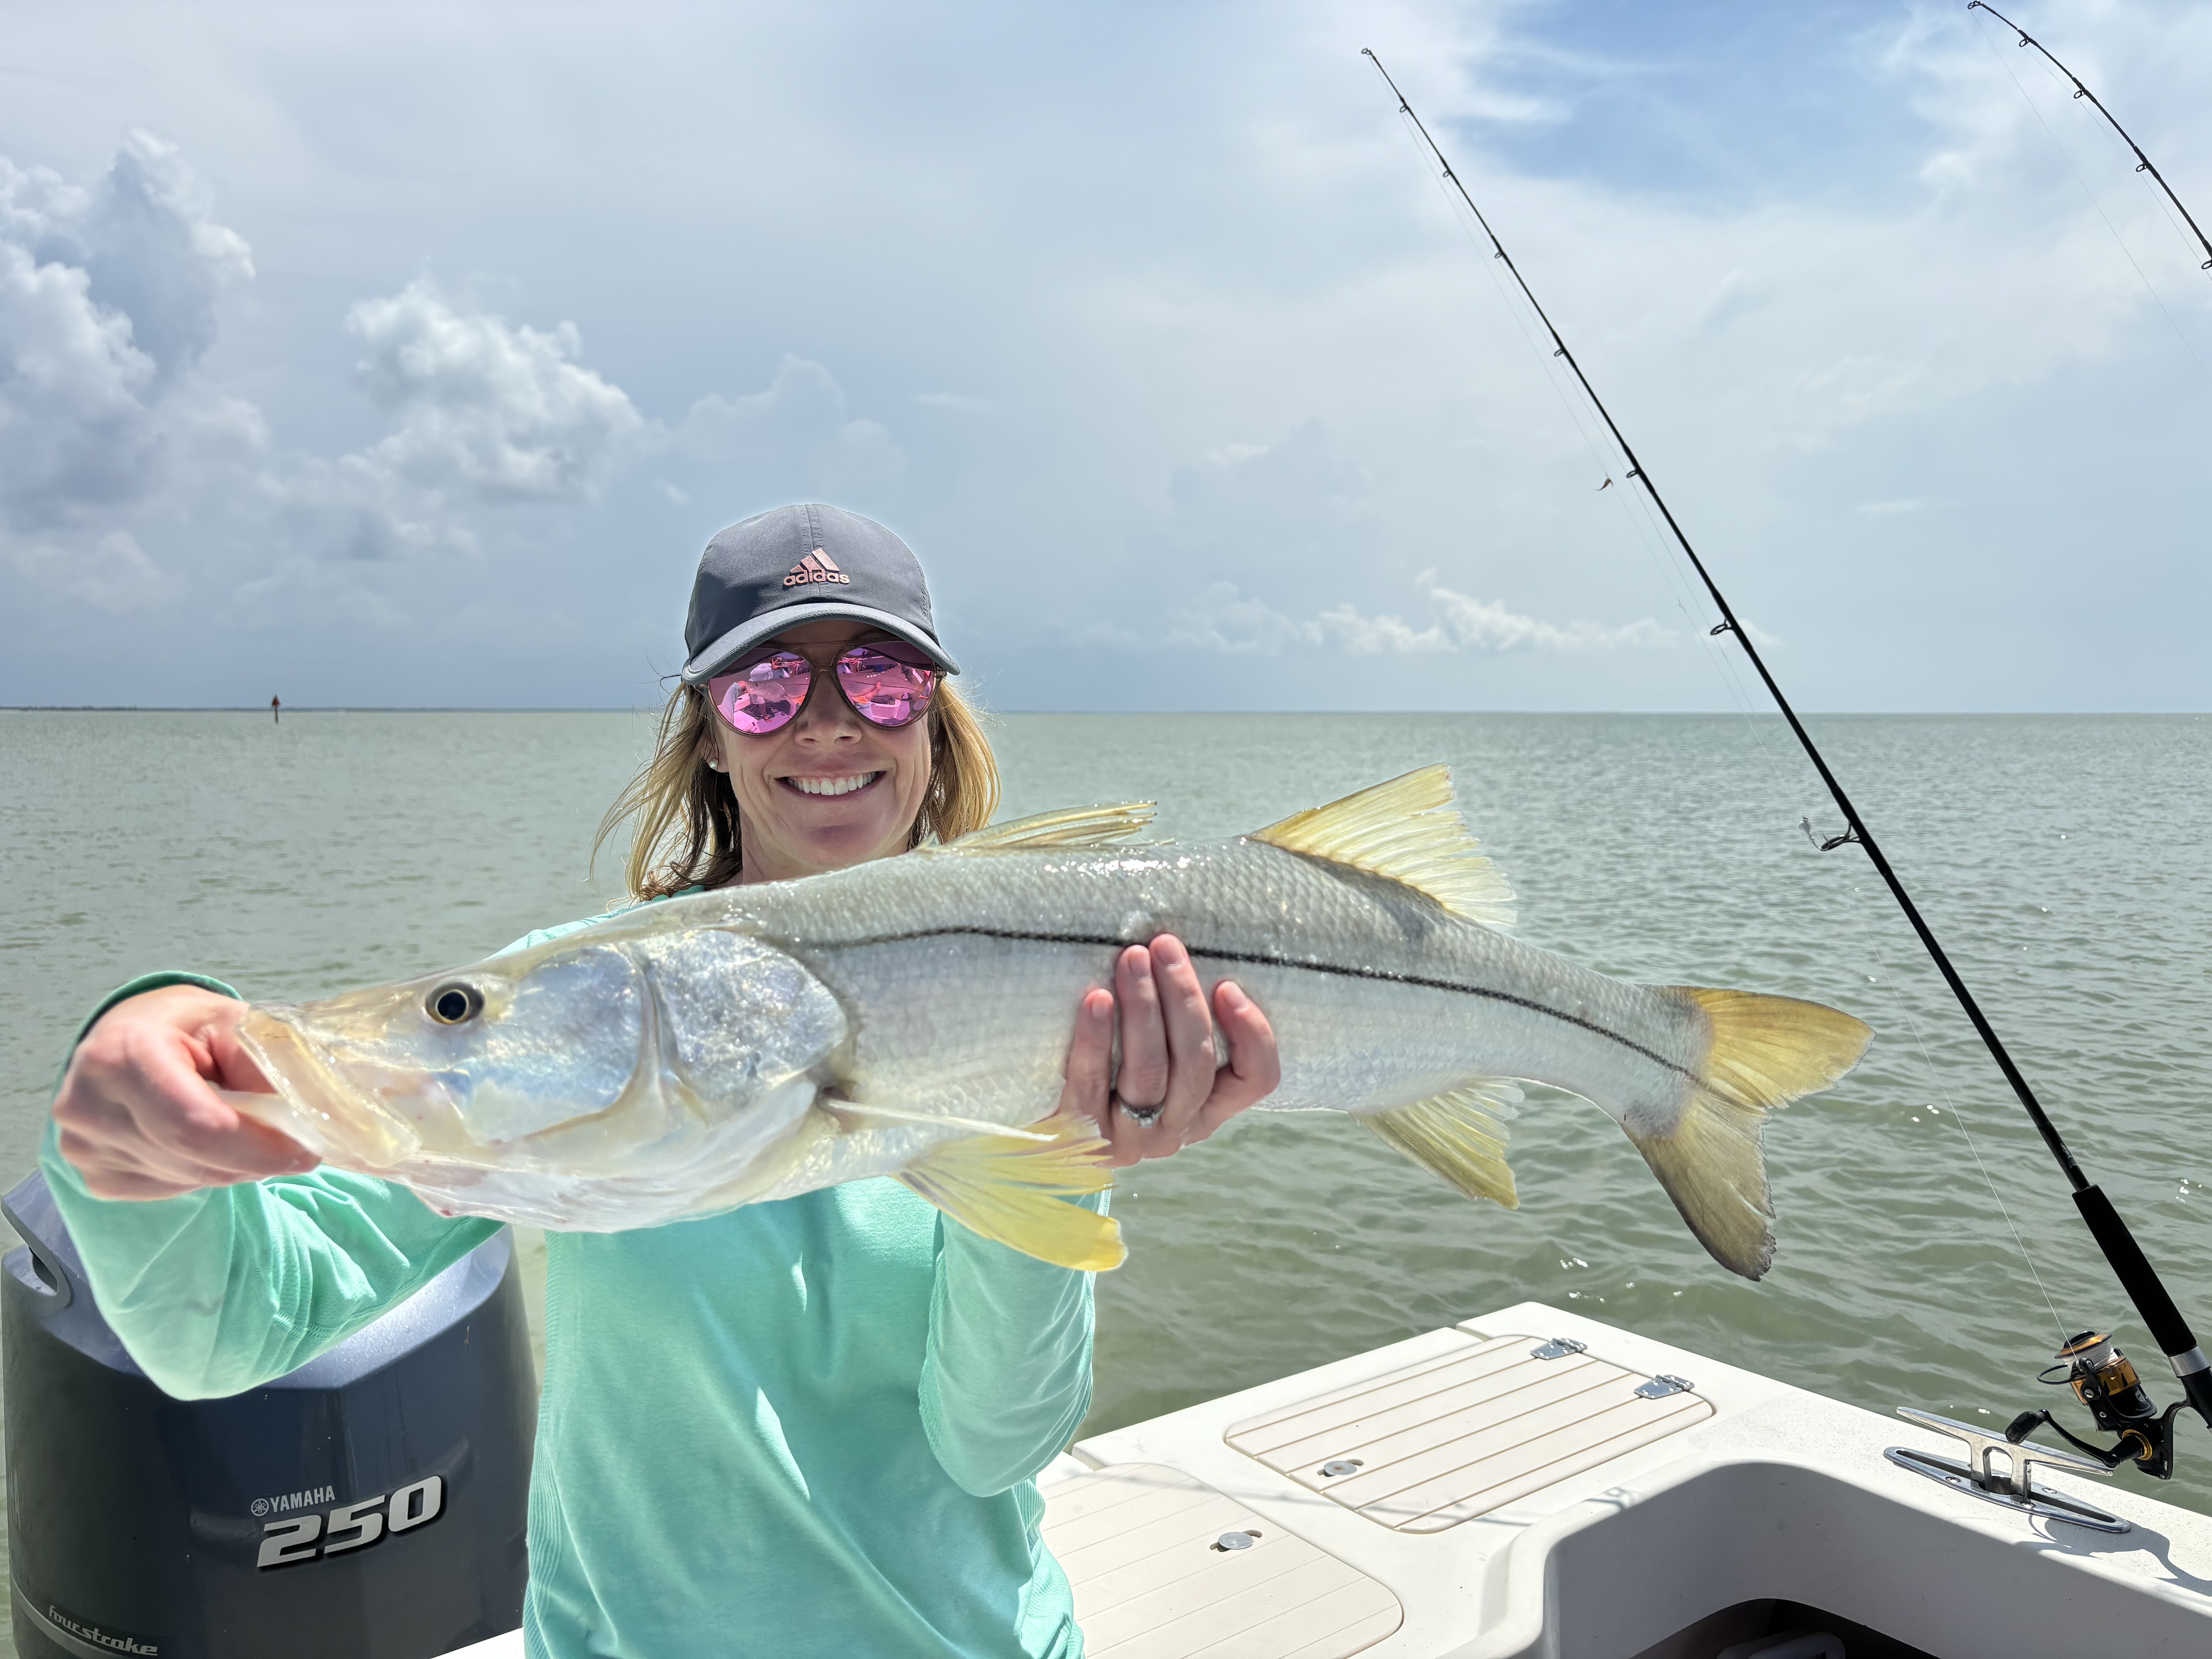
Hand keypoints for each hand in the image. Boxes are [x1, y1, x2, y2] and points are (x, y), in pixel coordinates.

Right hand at [51, 986, 319, 1199]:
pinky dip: (206, 1171)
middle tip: (296, 1147)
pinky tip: (208, 1142)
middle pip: (195, 1158)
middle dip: (257, 1158)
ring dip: (236, 1165)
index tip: (308, 1152)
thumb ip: (266, 1062)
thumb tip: (307, 1115)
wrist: (127, 1035)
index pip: (196, 1125)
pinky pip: (172, 1188)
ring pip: (189, 1178)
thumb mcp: (233, 1023)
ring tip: (250, 1133)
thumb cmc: (187, 1025)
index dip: (259, 1147)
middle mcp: (90, 1104)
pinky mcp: (96, 1174)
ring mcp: (85, 1146)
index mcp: (123, 1053)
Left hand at [1058, 935, 1280, 1167]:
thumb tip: (1177, 951)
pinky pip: (1091, 1083)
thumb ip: (1176, 1021)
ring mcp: (1129, 1138)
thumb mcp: (1156, 1052)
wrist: (1038, 1132)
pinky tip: (1096, 1000)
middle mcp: (1176, 1129)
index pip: (1255, 1080)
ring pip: (1149, 1072)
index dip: (1252, 1035)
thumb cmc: (1108, 1070)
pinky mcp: (1082, 1135)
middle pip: (1196, 1064)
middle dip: (1183, 998)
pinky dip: (1096, 1038)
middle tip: (1164, 946)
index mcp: (1206, 1108)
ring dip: (1143, 1008)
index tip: (1227, 986)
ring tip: (1131, 960)